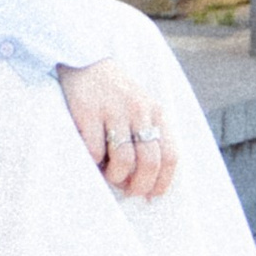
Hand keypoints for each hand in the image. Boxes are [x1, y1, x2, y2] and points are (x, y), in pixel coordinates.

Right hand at [58, 57, 176, 199]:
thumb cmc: (115, 95)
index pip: (170, 155)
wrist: (85, 60)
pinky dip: (94, 162)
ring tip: (108, 173)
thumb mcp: (141, 109)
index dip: (162, 182)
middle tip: (128, 191)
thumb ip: (150, 138)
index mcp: (156, 111)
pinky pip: (95, 152)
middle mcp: (139, 110)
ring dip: (115, 177)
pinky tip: (92, 157)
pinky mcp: (88, 112)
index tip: (151, 195)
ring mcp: (113, 110)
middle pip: (149, 162)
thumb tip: (150, 188)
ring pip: (124, 161)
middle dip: (139, 186)